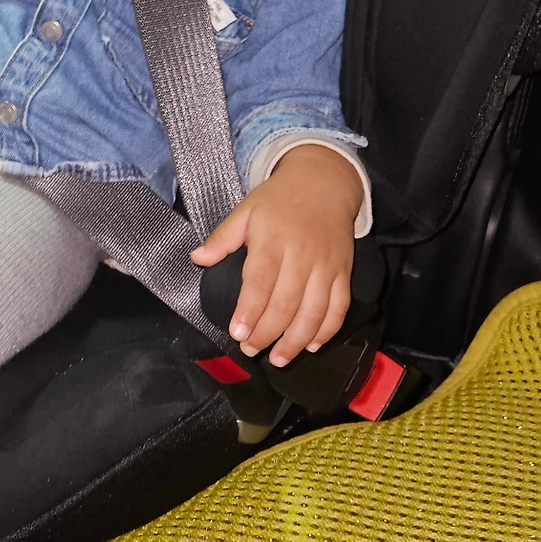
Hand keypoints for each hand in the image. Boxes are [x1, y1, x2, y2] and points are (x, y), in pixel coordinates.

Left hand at [190, 144, 361, 366]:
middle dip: (268, 332)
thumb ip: (221, 238)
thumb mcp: (245, 211)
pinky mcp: (344, 272)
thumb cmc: (278, 199)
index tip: (237, 333)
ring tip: (279, 359)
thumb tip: (196, 259)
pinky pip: (339, 306)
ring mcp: (326, 266)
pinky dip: (327, 329)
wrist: (324, 182)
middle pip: (286, 303)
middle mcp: (302, 256)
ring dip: (296, 340)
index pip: (261, 281)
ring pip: (314, 311)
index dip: (250, 310)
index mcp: (273, 240)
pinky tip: (311, 345)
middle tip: (250, 350)